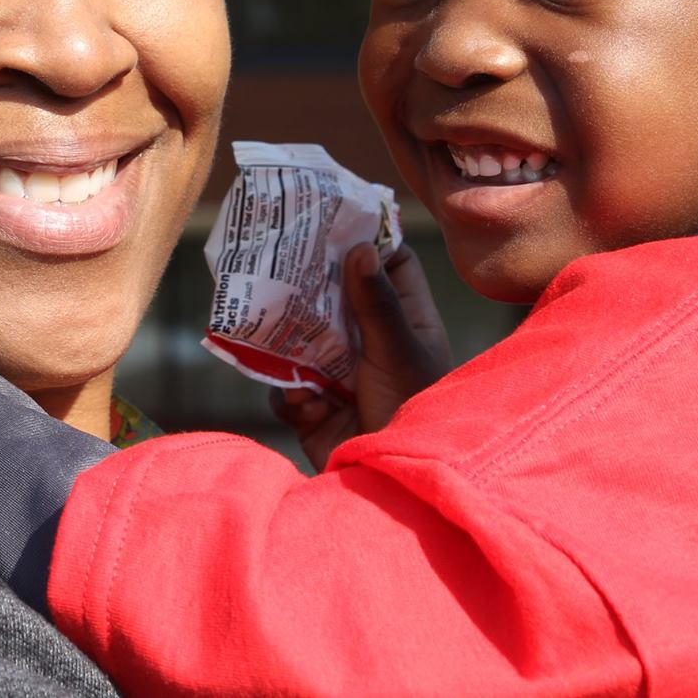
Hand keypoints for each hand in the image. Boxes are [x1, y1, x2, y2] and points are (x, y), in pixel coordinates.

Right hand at [271, 244, 453, 471]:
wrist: (396, 483)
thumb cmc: (415, 411)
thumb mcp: (401, 352)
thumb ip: (378, 305)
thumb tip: (360, 248)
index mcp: (404, 321)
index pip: (389, 264)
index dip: (365, 238)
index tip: (333, 214)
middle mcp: (369, 341)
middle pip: (333, 294)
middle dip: (308, 283)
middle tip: (281, 255)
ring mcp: (337, 372)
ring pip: (298, 337)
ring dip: (290, 343)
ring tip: (284, 338)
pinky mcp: (311, 405)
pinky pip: (284, 386)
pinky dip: (292, 395)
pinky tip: (312, 405)